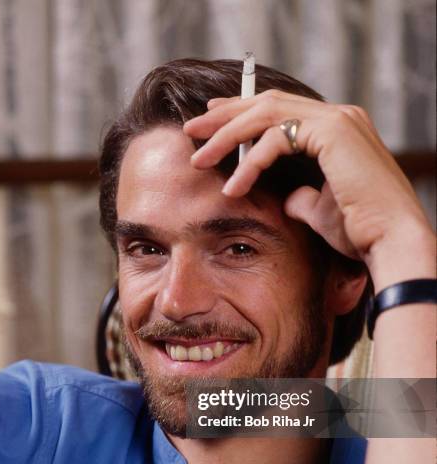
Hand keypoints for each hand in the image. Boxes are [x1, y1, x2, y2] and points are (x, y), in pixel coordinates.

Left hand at [183, 91, 433, 284]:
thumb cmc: (360, 230)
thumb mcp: (319, 210)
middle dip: (224, 116)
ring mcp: (336, 120)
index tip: (211, 123)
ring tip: (198, 158)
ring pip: (265, 114)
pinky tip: (233, 186)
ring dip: (226, 135)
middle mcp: (338, 116)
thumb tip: (283, 199)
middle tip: (191, 130)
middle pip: (266, 103)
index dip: (241, 114)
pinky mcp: (332, 132)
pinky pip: (276, 139)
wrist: (389, 241)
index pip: (279, 110)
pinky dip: (249, 162)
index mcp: (335, 129)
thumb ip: (300, 197)